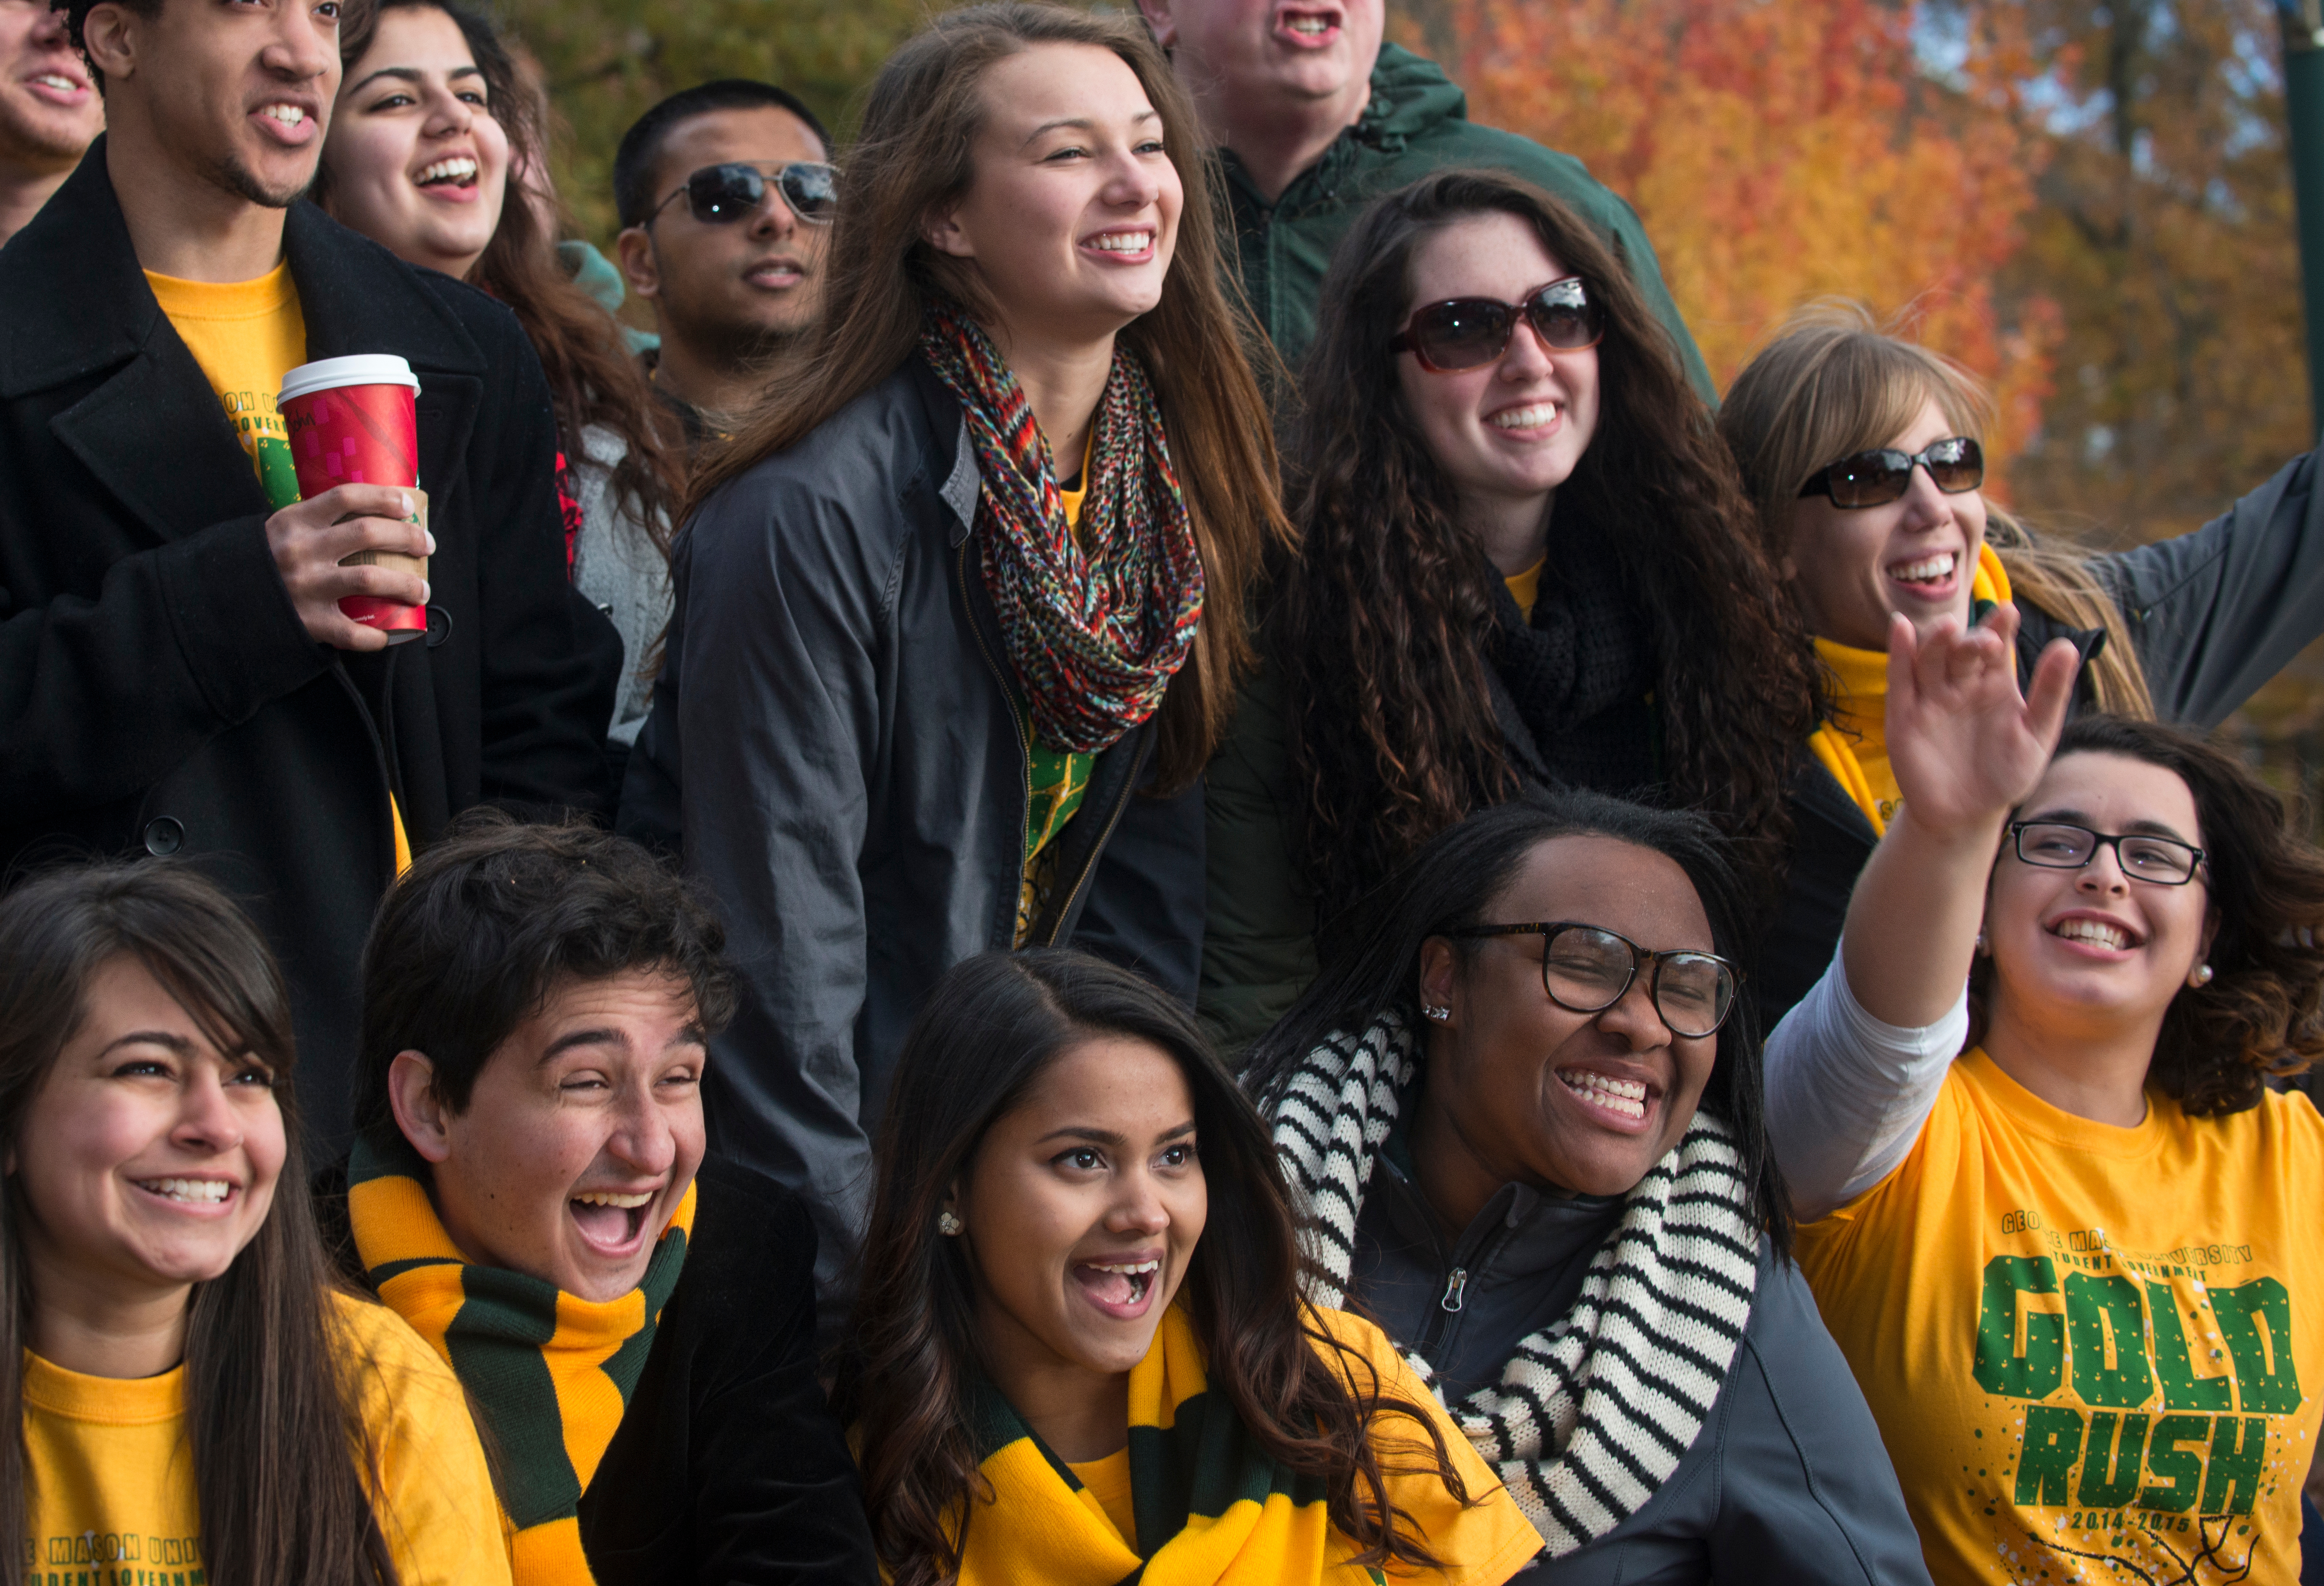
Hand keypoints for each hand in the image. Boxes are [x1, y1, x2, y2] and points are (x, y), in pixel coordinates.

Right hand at [264, 485, 433, 650]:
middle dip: (407, 538)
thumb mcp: (279, 532)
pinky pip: (354, 632)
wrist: (217, 601)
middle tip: (426, 545)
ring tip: (423, 590)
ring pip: (371, 577)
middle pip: (368, 534)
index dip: (383, 498)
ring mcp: (305, 586)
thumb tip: (367, 516)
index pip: (346, 497)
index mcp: (294, 522)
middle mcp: (301, 550)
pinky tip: (389, 635)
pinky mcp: (308, 621)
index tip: (408, 506)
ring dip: (406, 584)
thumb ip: (314, 524)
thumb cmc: (260, 563)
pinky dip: (377, 636)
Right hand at [1883, 603, 2077, 839]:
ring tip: (1947, 629)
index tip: (2009, 613)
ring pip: (1929, 658)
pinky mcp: (1903, 715)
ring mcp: (1930, 698)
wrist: (1966, 816)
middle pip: (1961, 650)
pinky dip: (1898, 652)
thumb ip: (2050, 692)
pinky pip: (1900, 679)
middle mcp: (1961, 684)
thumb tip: (2068, 645)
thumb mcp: (2037, 735)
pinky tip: (1902, 627)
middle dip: (1970, 641)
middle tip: (1984, 642)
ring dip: (1935, 641)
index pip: (1996, 646)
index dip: (2000, 628)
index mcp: (1994, 684)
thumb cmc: (2006, 776)